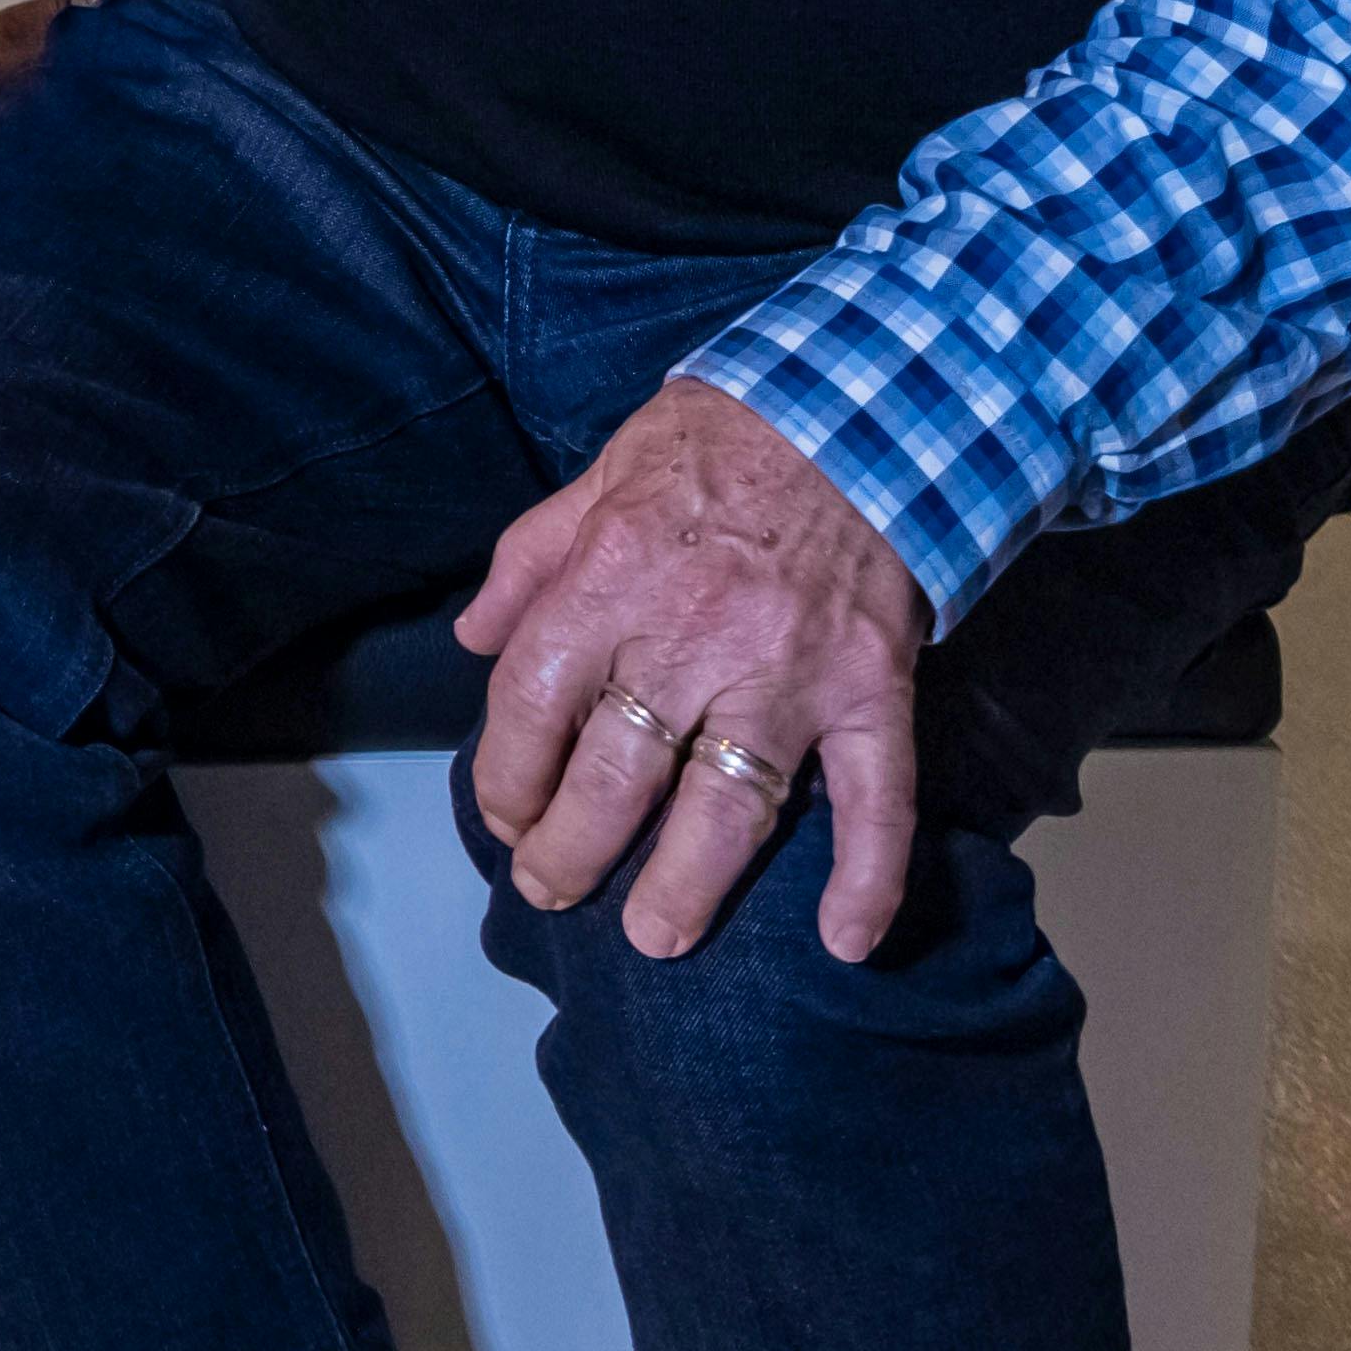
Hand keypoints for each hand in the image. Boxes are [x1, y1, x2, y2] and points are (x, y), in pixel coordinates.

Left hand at [457, 381, 930, 965]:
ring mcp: (789, 674)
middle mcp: (692, 637)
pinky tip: (849, 942)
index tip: (505, 814)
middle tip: (551, 887)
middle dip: (570, 849)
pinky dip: (870, 876)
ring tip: (654, 935)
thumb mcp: (599, 477)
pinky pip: (876, 799)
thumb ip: (529, 561)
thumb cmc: (717, 444)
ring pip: (728, 805)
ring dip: (686, 885)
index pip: (532, 702)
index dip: (505, 775)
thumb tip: (474, 638)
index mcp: (612, 580)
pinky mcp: (873, 692)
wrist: (860, 409)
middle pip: (615, 775)